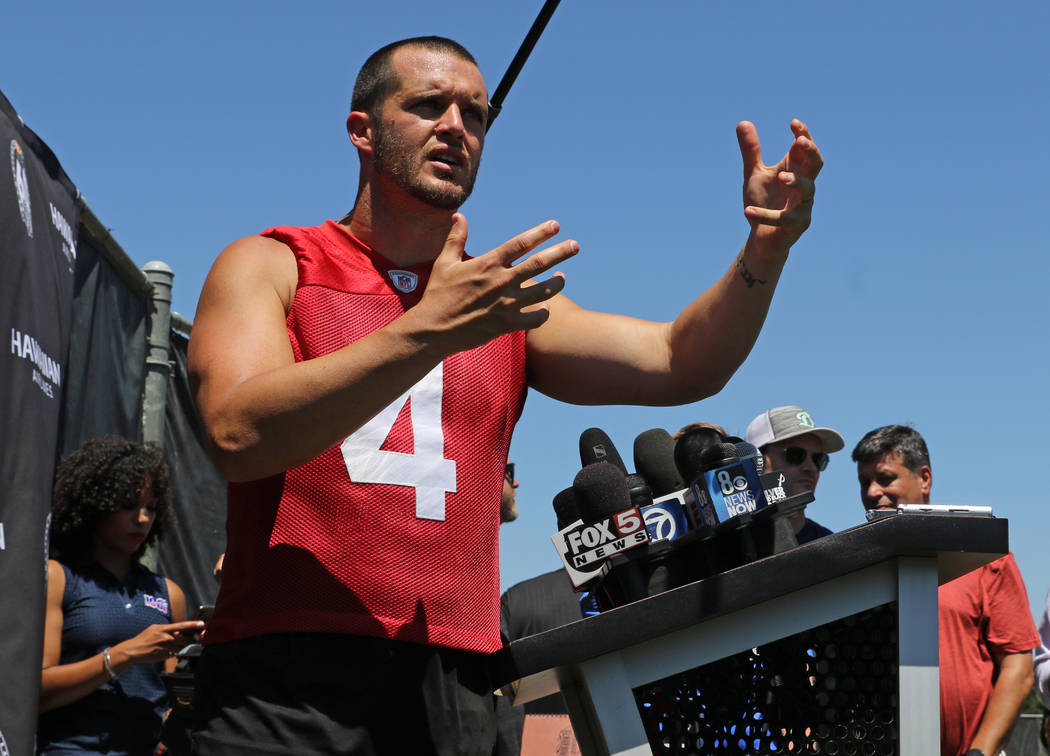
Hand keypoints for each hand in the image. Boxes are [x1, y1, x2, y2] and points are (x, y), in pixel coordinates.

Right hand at [111, 620, 204, 666]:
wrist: (132, 650)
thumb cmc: (144, 638)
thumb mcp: (155, 629)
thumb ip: (168, 630)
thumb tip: (180, 631)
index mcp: (163, 629)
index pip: (182, 626)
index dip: (193, 625)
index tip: (202, 624)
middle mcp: (165, 638)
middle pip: (185, 639)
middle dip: (193, 638)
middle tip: (199, 637)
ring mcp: (165, 648)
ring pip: (181, 647)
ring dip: (184, 646)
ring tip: (181, 643)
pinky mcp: (164, 656)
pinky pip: (174, 654)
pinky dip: (175, 652)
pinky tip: (169, 650)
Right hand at [411, 214, 578, 353]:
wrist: (433, 330)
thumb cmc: (438, 295)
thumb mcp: (445, 263)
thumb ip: (456, 238)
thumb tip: (460, 216)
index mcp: (488, 263)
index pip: (520, 244)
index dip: (540, 233)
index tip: (555, 226)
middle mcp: (501, 281)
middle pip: (539, 263)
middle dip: (560, 252)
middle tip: (575, 246)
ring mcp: (506, 304)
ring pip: (543, 291)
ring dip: (557, 283)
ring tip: (563, 278)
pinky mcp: (507, 325)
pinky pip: (535, 319)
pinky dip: (544, 313)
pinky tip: (546, 308)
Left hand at [737, 119, 822, 254]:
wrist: (762, 236)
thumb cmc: (764, 201)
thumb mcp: (754, 174)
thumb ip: (751, 152)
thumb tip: (743, 122)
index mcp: (795, 169)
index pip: (804, 149)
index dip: (803, 135)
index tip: (794, 123)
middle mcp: (803, 185)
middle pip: (816, 165)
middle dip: (811, 152)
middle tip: (800, 142)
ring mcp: (803, 205)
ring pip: (808, 190)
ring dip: (796, 181)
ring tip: (781, 177)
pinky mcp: (796, 225)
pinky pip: (783, 218)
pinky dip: (764, 215)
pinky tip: (747, 211)